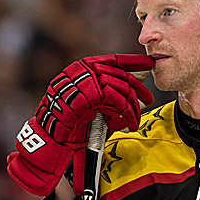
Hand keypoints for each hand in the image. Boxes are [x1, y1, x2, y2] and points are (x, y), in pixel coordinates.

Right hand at [6, 54, 153, 195]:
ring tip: (135, 121)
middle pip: (120, 74)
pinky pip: (117, 100)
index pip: (112, 59)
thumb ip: (109, 98)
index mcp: (81, 69)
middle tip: (148, 99)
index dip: (132, 61)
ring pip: (121, 87)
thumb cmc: (69, 127)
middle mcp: (82, 70)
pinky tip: (130, 123)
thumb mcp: (91, 107)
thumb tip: (134, 96)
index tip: (148, 63)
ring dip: (132, 107)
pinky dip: (127, 113)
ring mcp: (84, 81)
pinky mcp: (89, 95)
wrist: (51, 140)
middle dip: (137, 88)